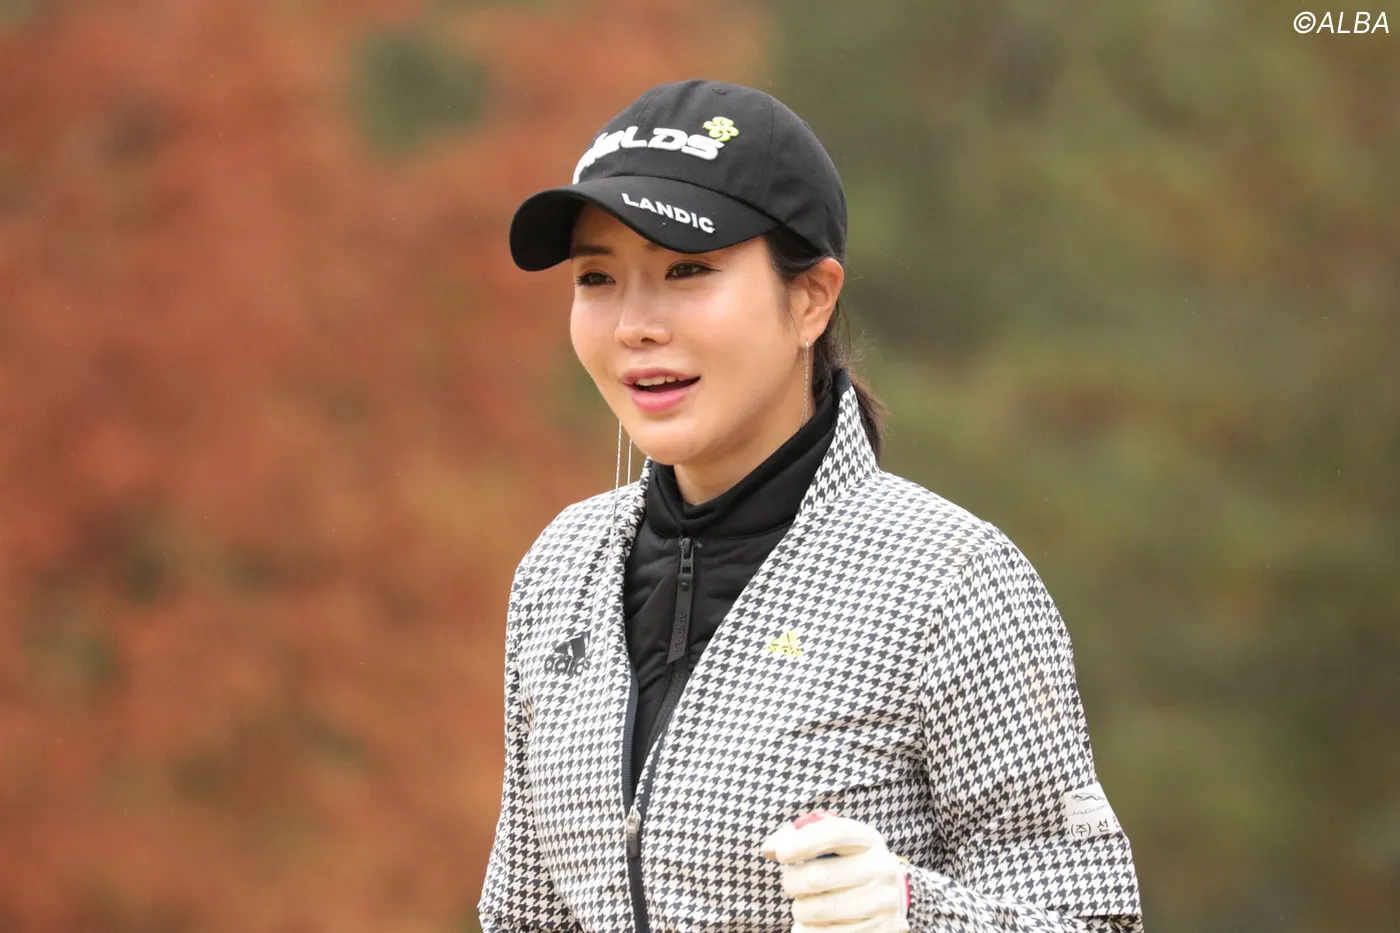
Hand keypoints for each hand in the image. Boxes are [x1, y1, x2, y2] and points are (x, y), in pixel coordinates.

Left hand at [760, 810, 909, 932]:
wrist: (886, 896)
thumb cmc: (844, 864)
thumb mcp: (830, 843)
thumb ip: (798, 837)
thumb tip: (768, 849)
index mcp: (868, 839)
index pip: (836, 832)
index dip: (805, 841)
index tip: (781, 854)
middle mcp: (881, 868)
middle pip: (817, 876)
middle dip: (792, 882)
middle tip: (791, 883)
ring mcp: (883, 902)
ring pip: (817, 909)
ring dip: (799, 909)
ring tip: (805, 904)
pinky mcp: (880, 930)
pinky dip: (806, 930)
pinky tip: (810, 924)